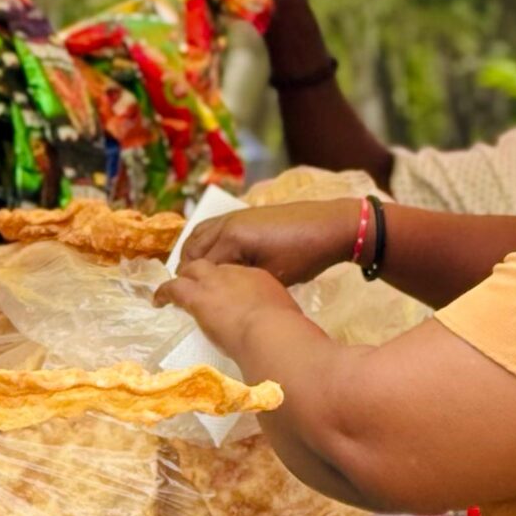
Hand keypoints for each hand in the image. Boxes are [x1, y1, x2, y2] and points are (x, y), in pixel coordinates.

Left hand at [162, 257, 300, 362]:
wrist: (271, 331)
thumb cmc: (285, 331)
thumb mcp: (286, 315)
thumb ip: (276, 315)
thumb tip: (277, 324)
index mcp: (258, 278)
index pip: (238, 275)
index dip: (229, 283)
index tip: (227, 295)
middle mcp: (234, 274)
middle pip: (212, 265)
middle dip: (203, 273)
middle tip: (197, 285)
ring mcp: (214, 281)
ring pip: (192, 271)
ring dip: (183, 279)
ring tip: (174, 289)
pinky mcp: (197, 296)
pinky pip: (174, 288)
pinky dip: (164, 293)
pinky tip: (158, 301)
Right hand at [175, 200, 360, 285]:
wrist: (330, 227)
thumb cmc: (304, 255)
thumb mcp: (270, 275)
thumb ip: (240, 280)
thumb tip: (223, 289)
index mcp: (231, 238)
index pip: (198, 265)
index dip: (192, 285)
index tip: (185, 302)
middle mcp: (227, 223)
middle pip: (193, 247)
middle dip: (186, 268)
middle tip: (188, 290)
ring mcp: (235, 215)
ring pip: (200, 234)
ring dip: (193, 253)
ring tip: (196, 274)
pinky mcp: (244, 214)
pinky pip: (213, 228)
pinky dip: (206, 242)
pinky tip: (214, 258)